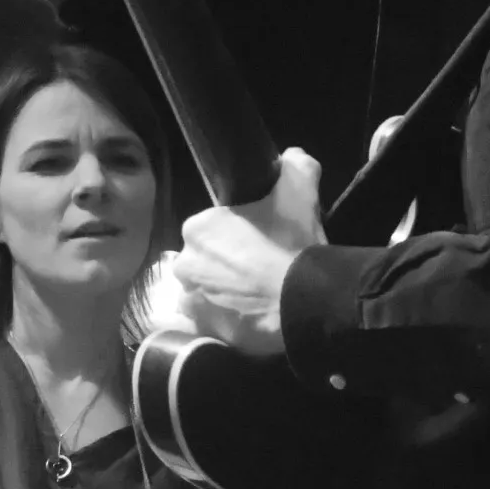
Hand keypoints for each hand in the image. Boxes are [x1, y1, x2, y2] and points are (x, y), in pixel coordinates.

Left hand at [172, 148, 324, 355]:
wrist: (305, 301)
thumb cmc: (293, 244)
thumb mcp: (300, 190)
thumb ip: (295, 164)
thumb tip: (292, 157)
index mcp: (197, 228)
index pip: (211, 228)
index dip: (235, 234)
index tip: (258, 241)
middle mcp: (184, 264)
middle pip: (205, 260)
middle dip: (225, 263)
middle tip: (258, 268)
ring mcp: (191, 301)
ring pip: (206, 290)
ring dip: (222, 291)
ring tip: (255, 295)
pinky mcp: (204, 331)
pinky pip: (211, 320)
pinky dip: (226, 318)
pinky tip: (250, 315)